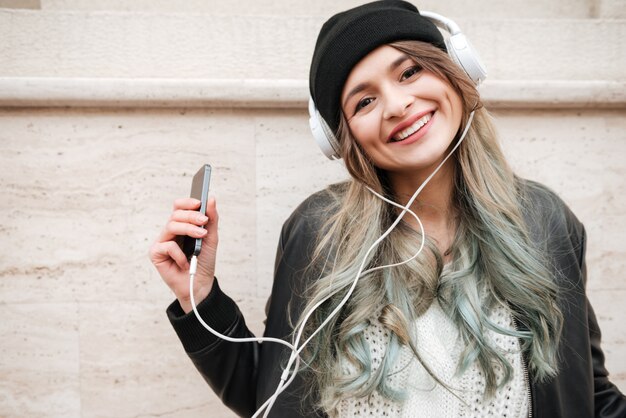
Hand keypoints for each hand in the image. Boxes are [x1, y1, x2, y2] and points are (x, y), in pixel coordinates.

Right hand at [149, 197, 218, 312]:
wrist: (200, 284)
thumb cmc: (204, 261)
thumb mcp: (211, 238)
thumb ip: (211, 219)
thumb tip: (211, 199)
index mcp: (182, 226)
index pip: (179, 207)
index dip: (187, 202)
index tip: (199, 203)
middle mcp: (170, 232)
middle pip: (175, 214)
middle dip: (191, 216)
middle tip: (204, 221)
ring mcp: (162, 242)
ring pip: (171, 226)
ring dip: (188, 229)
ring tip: (201, 236)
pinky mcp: (155, 254)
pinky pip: (168, 246)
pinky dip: (180, 254)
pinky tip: (186, 262)